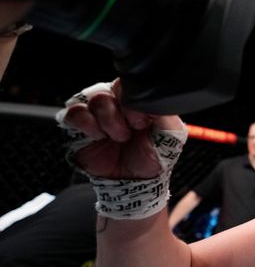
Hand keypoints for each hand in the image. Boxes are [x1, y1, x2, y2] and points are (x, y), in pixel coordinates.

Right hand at [57, 79, 184, 179]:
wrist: (137, 181)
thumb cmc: (154, 156)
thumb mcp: (171, 133)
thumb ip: (163, 111)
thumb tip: (153, 98)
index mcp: (136, 101)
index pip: (126, 85)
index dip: (131, 102)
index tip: (140, 122)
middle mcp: (115, 103)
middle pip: (106, 90)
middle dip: (118, 115)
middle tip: (129, 132)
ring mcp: (96, 114)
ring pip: (90, 99)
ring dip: (105, 121)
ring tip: (116, 138)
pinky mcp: (79, 127)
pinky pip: (72, 113)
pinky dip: (86, 124)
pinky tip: (99, 137)